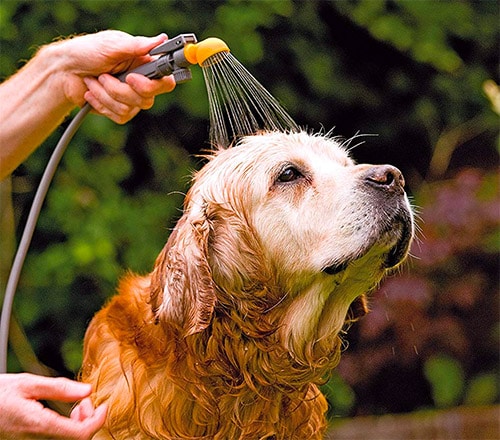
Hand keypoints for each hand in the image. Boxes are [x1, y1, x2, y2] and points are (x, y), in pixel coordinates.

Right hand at [0, 373, 106, 438]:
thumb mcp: (27, 384)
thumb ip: (59, 388)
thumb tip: (88, 391)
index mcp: (37, 426)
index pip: (79, 434)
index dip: (97, 421)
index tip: (104, 405)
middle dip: (90, 420)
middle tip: (86, 400)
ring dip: (80, 425)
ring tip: (78, 405)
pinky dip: (69, 429)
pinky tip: (68, 414)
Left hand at [53, 30, 175, 123]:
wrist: (64, 71)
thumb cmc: (86, 52)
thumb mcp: (111, 44)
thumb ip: (137, 45)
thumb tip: (160, 39)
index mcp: (144, 64)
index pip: (166, 81)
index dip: (154, 85)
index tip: (132, 78)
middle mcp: (141, 83)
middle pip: (147, 99)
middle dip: (120, 90)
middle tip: (104, 75)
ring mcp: (131, 99)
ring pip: (130, 108)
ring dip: (105, 94)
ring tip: (94, 81)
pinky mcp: (120, 111)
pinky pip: (120, 116)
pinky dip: (102, 104)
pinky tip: (93, 93)